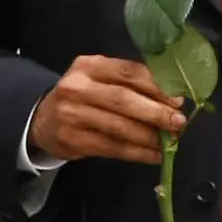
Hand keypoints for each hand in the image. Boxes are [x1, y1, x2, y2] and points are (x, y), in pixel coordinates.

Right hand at [31, 55, 183, 165]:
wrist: (43, 120)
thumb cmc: (82, 97)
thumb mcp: (99, 79)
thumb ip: (129, 83)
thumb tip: (172, 99)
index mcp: (89, 66)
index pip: (128, 72)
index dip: (156, 87)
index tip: (178, 100)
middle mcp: (78, 87)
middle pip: (123, 99)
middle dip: (155, 112)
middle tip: (178, 122)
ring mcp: (73, 115)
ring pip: (119, 127)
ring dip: (149, 137)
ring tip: (170, 142)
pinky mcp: (73, 140)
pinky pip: (113, 148)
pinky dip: (138, 153)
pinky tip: (154, 155)